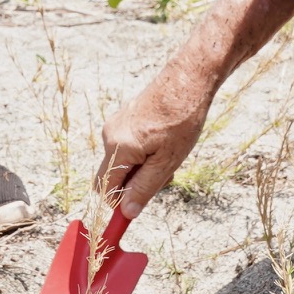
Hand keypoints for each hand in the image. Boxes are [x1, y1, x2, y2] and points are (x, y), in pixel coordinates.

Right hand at [94, 59, 213, 213]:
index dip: (118, 205)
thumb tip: (126, 213)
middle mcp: (109, 137)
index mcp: (117, 149)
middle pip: (112, 177)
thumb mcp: (167, 162)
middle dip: (132, 185)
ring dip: (141, 169)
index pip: (105, 190)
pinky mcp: (123, 119)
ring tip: (168, 155)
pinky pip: (126, 148)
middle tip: (163, 177)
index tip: (136, 213)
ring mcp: (114, 126)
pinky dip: (142, 154)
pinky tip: (164, 142)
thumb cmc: (181, 120)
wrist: (187, 80)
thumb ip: (144, 189)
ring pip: (122, 163)